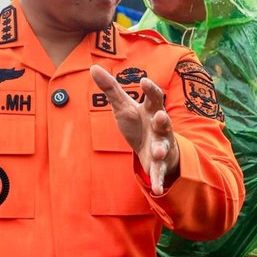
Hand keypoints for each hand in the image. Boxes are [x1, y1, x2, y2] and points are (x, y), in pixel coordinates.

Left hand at [90, 65, 179, 194]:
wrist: (153, 149)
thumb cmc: (139, 123)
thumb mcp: (123, 106)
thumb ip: (110, 88)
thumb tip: (93, 67)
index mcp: (151, 110)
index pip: (153, 97)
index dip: (150, 89)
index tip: (144, 81)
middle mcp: (160, 127)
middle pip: (164, 121)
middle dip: (163, 119)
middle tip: (160, 116)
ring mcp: (162, 145)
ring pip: (163, 146)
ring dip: (161, 149)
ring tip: (157, 152)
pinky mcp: (159, 164)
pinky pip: (160, 172)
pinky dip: (158, 181)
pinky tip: (156, 190)